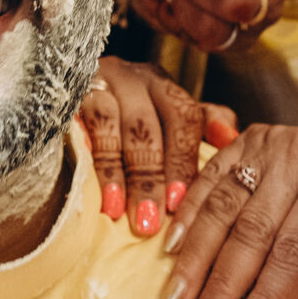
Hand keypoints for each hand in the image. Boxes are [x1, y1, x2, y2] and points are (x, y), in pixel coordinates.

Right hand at [77, 56, 236, 236]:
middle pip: (146, 124)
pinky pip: (77, 123)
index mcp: (162, 85)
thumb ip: (202, 125)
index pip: (182, 117)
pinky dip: (87, 158)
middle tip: (150, 219)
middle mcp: (131, 78)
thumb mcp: (168, 118)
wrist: (68, 91)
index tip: (181, 204)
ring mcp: (96, 82)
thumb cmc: (129, 119)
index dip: (181, 162)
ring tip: (118, 211)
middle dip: (149, 176)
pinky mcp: (66, 94)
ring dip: (116, 171)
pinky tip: (89, 185)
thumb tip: (231, 137)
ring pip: (110, 122)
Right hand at [160, 124, 297, 298]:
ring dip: (195, 257)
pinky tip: (169, 250)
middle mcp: (296, 156)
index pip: (296, 249)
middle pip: (251, 230)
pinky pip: (206, 179)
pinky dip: (186, 216)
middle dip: (222, 286)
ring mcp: (265, 144)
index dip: (268, 298)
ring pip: (221, 206)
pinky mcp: (243, 140)